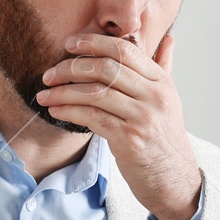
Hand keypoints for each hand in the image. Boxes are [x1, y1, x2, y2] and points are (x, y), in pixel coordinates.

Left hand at [36, 33, 202, 219]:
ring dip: (63, 92)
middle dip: (71, 68)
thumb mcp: (169, 101)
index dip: (93, 43)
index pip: (125, 50)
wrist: (174, 181)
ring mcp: (143, 117)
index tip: (69, 44)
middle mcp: (155, 96)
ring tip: (44, 95)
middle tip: (49, 74)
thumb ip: (164, 68)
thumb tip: (169, 39)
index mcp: (162, 82)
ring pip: (95, 93)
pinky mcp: (130, 139)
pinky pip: (92, 117)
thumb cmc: (165, 140)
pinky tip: (56, 111)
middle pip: (106, 68)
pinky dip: (69, 112)